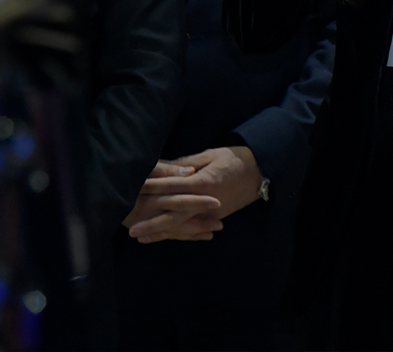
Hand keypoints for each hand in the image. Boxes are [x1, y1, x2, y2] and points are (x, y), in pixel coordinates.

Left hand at [126, 146, 265, 242]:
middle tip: (131, 230)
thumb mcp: (210, 155)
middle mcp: (204, 201)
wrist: (261, 171)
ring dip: (160, 232)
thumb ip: (186, 163)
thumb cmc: (235, 158)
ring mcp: (210, 213)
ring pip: (181, 225)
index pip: (170, 187)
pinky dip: (177, 234)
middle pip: (173, 214)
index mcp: (202, 182)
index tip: (133, 190)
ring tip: (140, 237)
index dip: (151, 189)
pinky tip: (162, 237)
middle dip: (151, 222)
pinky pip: (193, 228)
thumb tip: (163, 167)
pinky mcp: (215, 218)